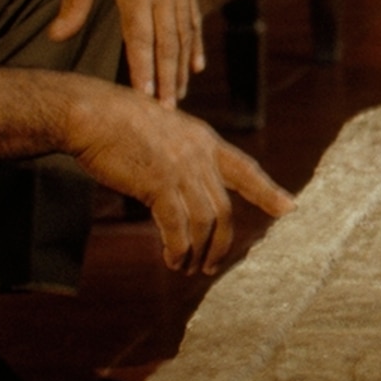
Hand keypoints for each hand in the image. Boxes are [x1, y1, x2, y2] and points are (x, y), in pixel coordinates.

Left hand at [51, 0, 202, 103]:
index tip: (145, 97)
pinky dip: (195, 45)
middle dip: (167, 79)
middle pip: (167, 42)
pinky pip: (193, 20)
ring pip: (183, 35)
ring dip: (181, 69)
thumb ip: (74, 4)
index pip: (140, 37)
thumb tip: (55, 37)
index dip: (143, 69)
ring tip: (178, 97)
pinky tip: (195, 67)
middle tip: (167, 112)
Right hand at [63, 87, 293, 274]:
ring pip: (205, 222)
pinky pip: (178, 227)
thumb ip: (179, 157)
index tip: (289, 209)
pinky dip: (178, 248)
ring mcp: (182, 169)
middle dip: (221, 243)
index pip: (245, 169)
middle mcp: (200, 155)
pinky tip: (172, 259)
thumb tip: (180, 189)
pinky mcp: (159, 185)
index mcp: (203, 140)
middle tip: (211, 265)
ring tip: (186, 267)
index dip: (267, 191)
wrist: (91, 113)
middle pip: (224, 209)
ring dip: (199, 251)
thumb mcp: (161, 131)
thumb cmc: (116, 122)